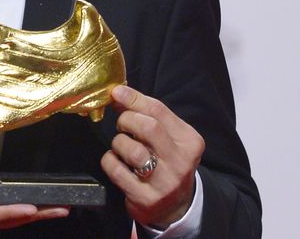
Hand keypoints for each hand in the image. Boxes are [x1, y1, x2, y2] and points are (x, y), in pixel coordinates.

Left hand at [100, 85, 203, 227]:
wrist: (175, 207)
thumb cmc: (166, 162)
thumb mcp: (166, 137)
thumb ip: (147, 115)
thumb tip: (119, 93)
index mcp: (189, 141)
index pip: (159, 111)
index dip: (134, 98)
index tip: (117, 92)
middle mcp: (181, 162)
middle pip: (148, 127)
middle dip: (126, 120)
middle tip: (122, 126)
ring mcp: (165, 183)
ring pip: (132, 150)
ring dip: (118, 143)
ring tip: (122, 147)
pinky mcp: (146, 199)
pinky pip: (117, 170)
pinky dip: (110, 161)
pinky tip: (116, 162)